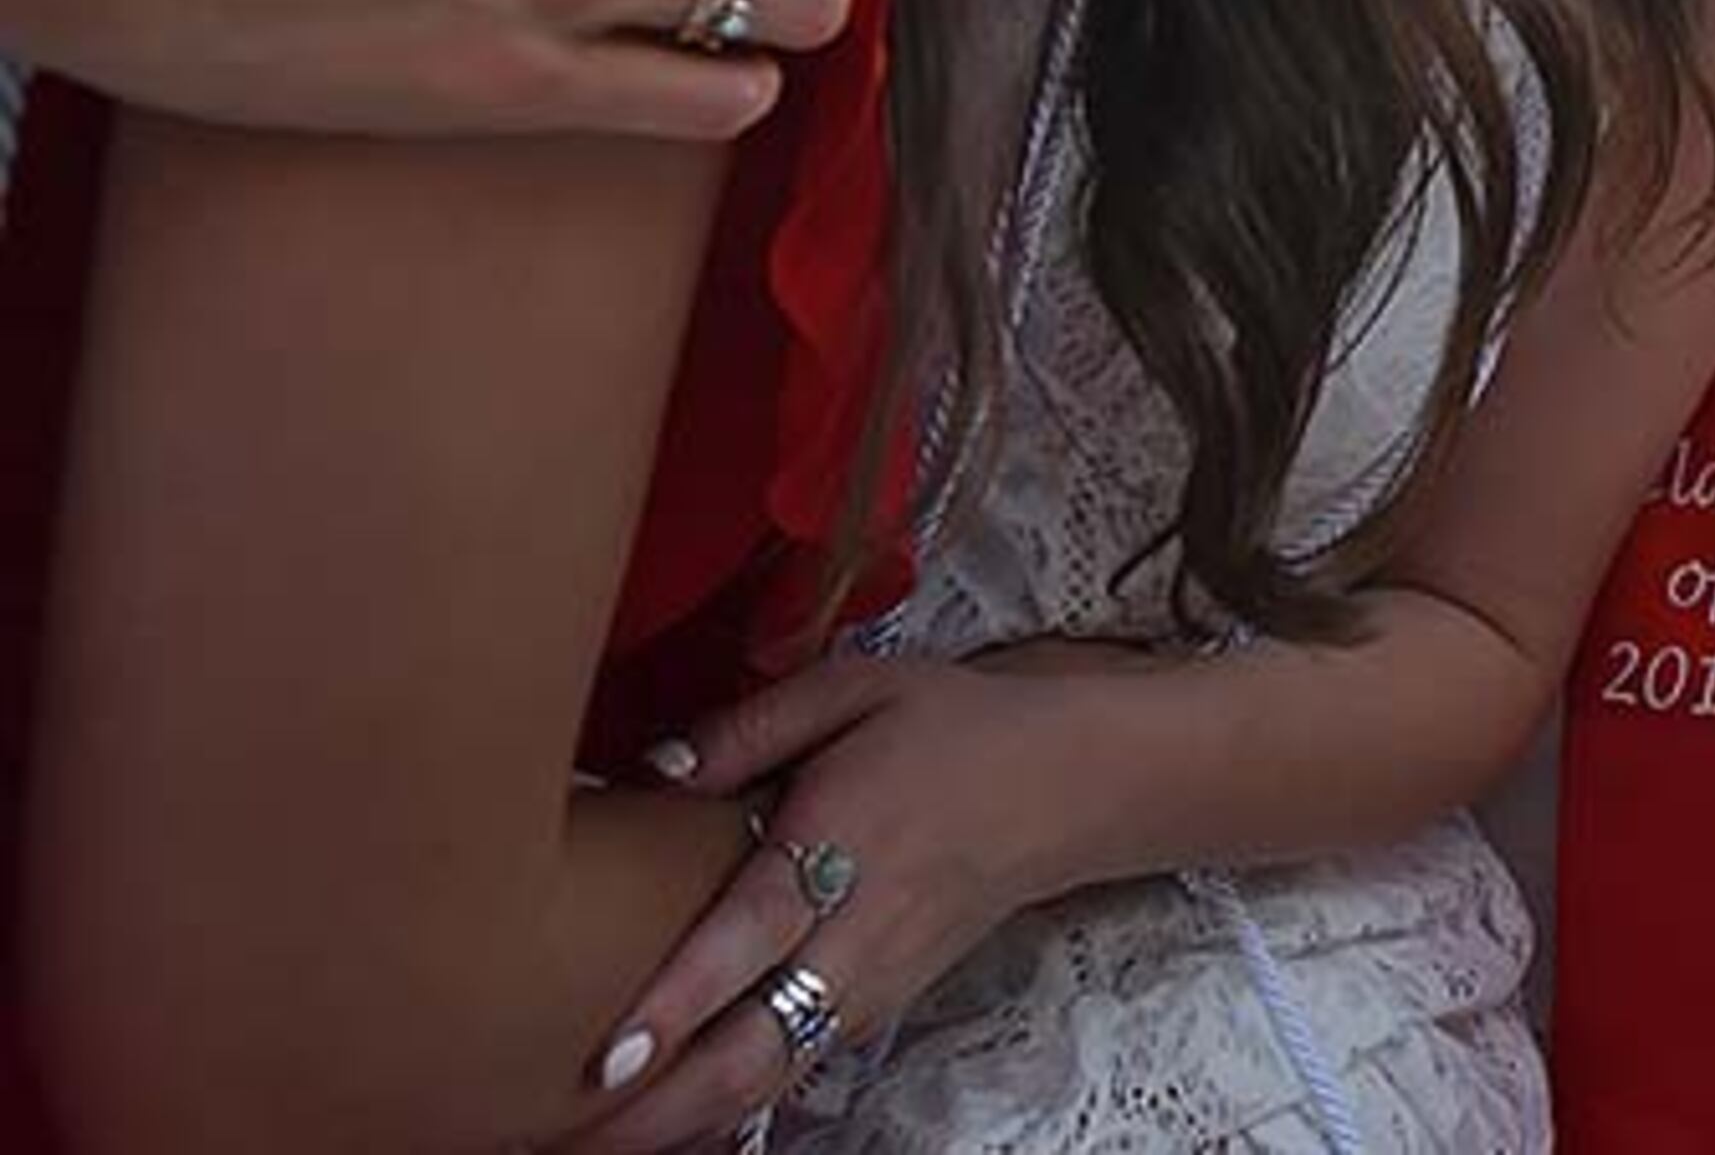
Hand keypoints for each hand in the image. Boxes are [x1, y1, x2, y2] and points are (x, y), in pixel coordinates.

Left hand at [563, 650, 1108, 1149]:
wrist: (1067, 785)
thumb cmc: (950, 728)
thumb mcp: (857, 688)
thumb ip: (749, 726)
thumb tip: (645, 772)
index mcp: (846, 839)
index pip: (755, 933)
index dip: (681, 1000)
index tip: (609, 1056)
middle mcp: (858, 932)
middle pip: (757, 1046)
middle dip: (659, 1110)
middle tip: (565, 1135)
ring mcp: (871, 985)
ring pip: (770, 1080)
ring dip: (681, 1123)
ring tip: (589, 1144)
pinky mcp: (878, 1010)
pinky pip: (791, 1075)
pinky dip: (724, 1111)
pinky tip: (660, 1127)